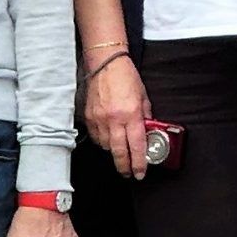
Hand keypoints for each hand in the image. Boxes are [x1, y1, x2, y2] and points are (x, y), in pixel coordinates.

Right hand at [81, 49, 149, 178]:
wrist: (105, 64)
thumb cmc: (126, 77)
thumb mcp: (143, 97)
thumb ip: (145, 117)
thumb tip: (147, 132)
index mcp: (131, 114)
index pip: (136, 146)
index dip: (138, 163)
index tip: (140, 172)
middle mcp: (114, 119)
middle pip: (118, 152)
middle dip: (124, 166)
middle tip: (128, 173)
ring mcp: (99, 119)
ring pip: (106, 146)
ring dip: (114, 151)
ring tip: (120, 151)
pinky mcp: (89, 117)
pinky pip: (96, 137)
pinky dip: (102, 141)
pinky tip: (108, 139)